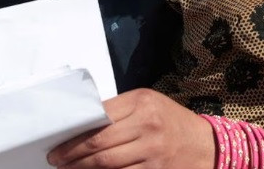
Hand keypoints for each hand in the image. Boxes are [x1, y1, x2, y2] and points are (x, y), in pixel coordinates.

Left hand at [47, 88, 215, 168]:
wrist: (207, 146)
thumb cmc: (172, 122)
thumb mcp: (151, 105)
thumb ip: (121, 111)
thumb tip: (83, 126)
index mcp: (142, 102)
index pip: (99, 118)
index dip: (75, 133)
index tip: (58, 142)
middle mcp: (147, 124)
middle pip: (98, 143)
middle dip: (72, 155)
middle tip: (56, 159)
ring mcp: (152, 151)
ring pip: (106, 164)